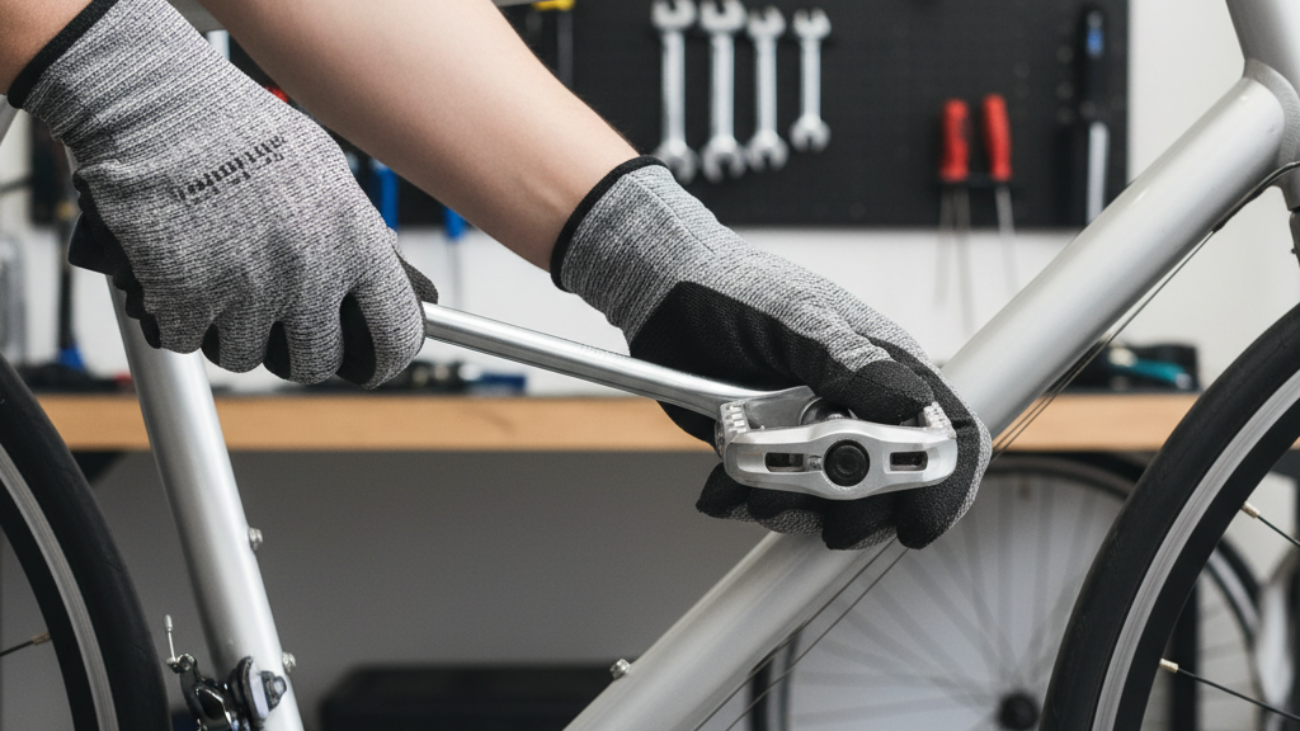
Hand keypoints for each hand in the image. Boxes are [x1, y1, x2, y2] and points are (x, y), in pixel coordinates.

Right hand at [10, 0, 436, 386]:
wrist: (159, 107)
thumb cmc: (241, 129)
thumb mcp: (324, 171)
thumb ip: (356, 231)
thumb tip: (386, 273)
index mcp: (355, 243)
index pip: (396, 334)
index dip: (384, 357)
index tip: (371, 362)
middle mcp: (308, 274)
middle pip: (316, 362)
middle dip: (296, 350)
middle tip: (278, 325)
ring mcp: (247, 291)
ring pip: (246, 355)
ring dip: (232, 332)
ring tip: (220, 284)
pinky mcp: (185, 299)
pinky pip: (188, 340)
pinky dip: (179, 319)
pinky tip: (179, 281)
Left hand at [552, 158, 989, 549]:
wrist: (659, 299)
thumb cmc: (730, 288)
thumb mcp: (792, 316)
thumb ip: (849, 362)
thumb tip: (907, 401)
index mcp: (885, 365)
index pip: (946, 432)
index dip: (945, 484)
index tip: (916, 523)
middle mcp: (858, 406)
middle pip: (891, 487)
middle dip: (854, 508)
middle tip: (815, 502)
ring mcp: (814, 435)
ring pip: (831, 505)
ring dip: (794, 509)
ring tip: (754, 486)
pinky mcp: (772, 454)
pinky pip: (778, 501)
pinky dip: (751, 503)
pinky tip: (725, 484)